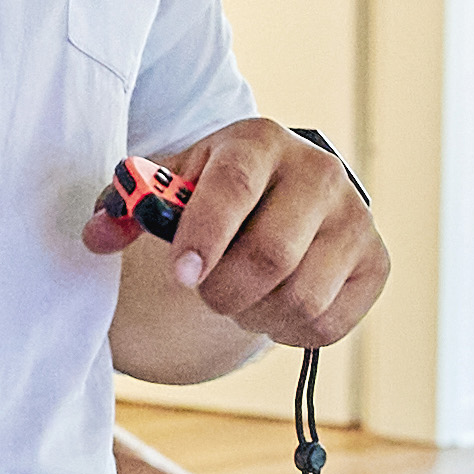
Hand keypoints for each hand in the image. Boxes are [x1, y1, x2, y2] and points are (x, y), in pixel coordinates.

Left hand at [93, 119, 386, 351]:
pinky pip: (327, 325)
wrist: (282, 195)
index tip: (182, 275)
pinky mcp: (377, 262)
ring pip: (300, 298)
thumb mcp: (171, 186)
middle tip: (205, 292)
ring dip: (256, 315)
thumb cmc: (215, 191)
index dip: (206, 234)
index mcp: (259, 141)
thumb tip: (96, 236)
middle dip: (223, 291)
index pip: (236, 185)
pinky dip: (289, 332)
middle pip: (271, 254)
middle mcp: (319, 172)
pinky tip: (276, 305)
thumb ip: (127, 209)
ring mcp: (355, 218)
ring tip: (242, 296)